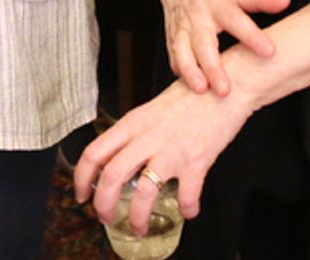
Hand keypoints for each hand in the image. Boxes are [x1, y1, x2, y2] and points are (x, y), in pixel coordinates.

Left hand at [73, 78, 252, 233]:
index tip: (82, 194)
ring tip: (141, 226)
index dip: (81, 179)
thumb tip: (122, 156)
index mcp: (135, 122)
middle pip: (111, 178)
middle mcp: (149, 137)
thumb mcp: (155, 108)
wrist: (228, 83)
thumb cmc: (194, 94)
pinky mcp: (197, 160)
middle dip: (103, 206)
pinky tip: (189, 209)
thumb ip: (137, 131)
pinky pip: (187, 196)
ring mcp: (172, 149)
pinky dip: (187, 208)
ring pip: (143, 193)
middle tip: (106, 218)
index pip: (94, 152)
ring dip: (138, 218)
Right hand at [152, 0, 289, 94]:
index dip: (253, 37)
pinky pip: (173, 55)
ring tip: (202, 90)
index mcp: (219, 3)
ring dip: (191, 72)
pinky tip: (188, 86)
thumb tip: (286, 1)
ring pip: (183, 52)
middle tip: (226, 89)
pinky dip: (180, 70)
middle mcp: (199, 17)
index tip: (269, 52)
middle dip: (214, 67)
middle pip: (205, 44)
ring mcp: (182, 27)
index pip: (238, 22)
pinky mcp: (171, 36)